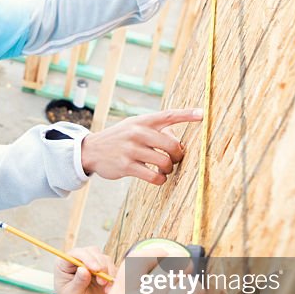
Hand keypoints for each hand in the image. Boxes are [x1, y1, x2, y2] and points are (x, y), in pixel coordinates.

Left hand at [53, 247, 115, 293]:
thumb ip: (78, 282)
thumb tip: (83, 270)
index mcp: (65, 263)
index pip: (76, 253)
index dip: (87, 258)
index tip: (96, 269)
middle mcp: (78, 260)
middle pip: (93, 252)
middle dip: (100, 265)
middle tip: (102, 282)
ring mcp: (91, 264)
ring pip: (104, 259)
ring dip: (108, 271)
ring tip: (105, 287)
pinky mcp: (102, 271)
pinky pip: (111, 268)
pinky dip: (112, 278)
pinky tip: (108, 289)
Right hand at [80, 108, 202, 184]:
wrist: (92, 150)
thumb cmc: (120, 139)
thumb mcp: (135, 127)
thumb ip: (156, 130)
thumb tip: (179, 143)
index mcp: (142, 121)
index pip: (168, 115)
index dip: (187, 114)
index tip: (202, 114)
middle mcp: (137, 133)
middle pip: (172, 144)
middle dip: (178, 154)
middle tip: (175, 158)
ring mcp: (131, 150)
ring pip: (164, 162)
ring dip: (169, 169)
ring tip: (164, 170)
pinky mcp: (126, 166)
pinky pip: (154, 177)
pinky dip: (160, 180)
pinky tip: (158, 178)